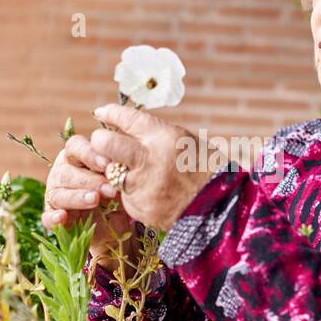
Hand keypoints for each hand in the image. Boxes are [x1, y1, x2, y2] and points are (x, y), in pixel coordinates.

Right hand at [42, 134, 134, 267]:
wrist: (114, 223)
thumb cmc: (117, 193)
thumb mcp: (121, 181)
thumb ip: (118, 171)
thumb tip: (122, 167)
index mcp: (77, 157)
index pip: (75, 146)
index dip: (89, 153)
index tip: (108, 163)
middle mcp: (62, 173)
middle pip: (66, 171)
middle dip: (89, 180)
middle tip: (110, 189)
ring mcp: (55, 195)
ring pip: (59, 194)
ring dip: (77, 197)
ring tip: (95, 200)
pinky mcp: (52, 217)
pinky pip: (47, 217)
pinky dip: (53, 218)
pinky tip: (62, 217)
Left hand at [90, 104, 207, 229]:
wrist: (219, 207)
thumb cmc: (204, 168)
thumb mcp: (184, 140)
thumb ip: (155, 134)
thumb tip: (126, 126)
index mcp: (164, 137)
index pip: (127, 118)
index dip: (111, 113)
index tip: (102, 112)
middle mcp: (150, 160)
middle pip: (105, 143)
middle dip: (100, 141)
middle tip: (105, 144)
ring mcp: (142, 186)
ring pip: (110, 172)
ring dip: (117, 170)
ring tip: (136, 173)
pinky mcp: (139, 208)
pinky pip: (125, 195)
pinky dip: (133, 193)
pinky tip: (151, 193)